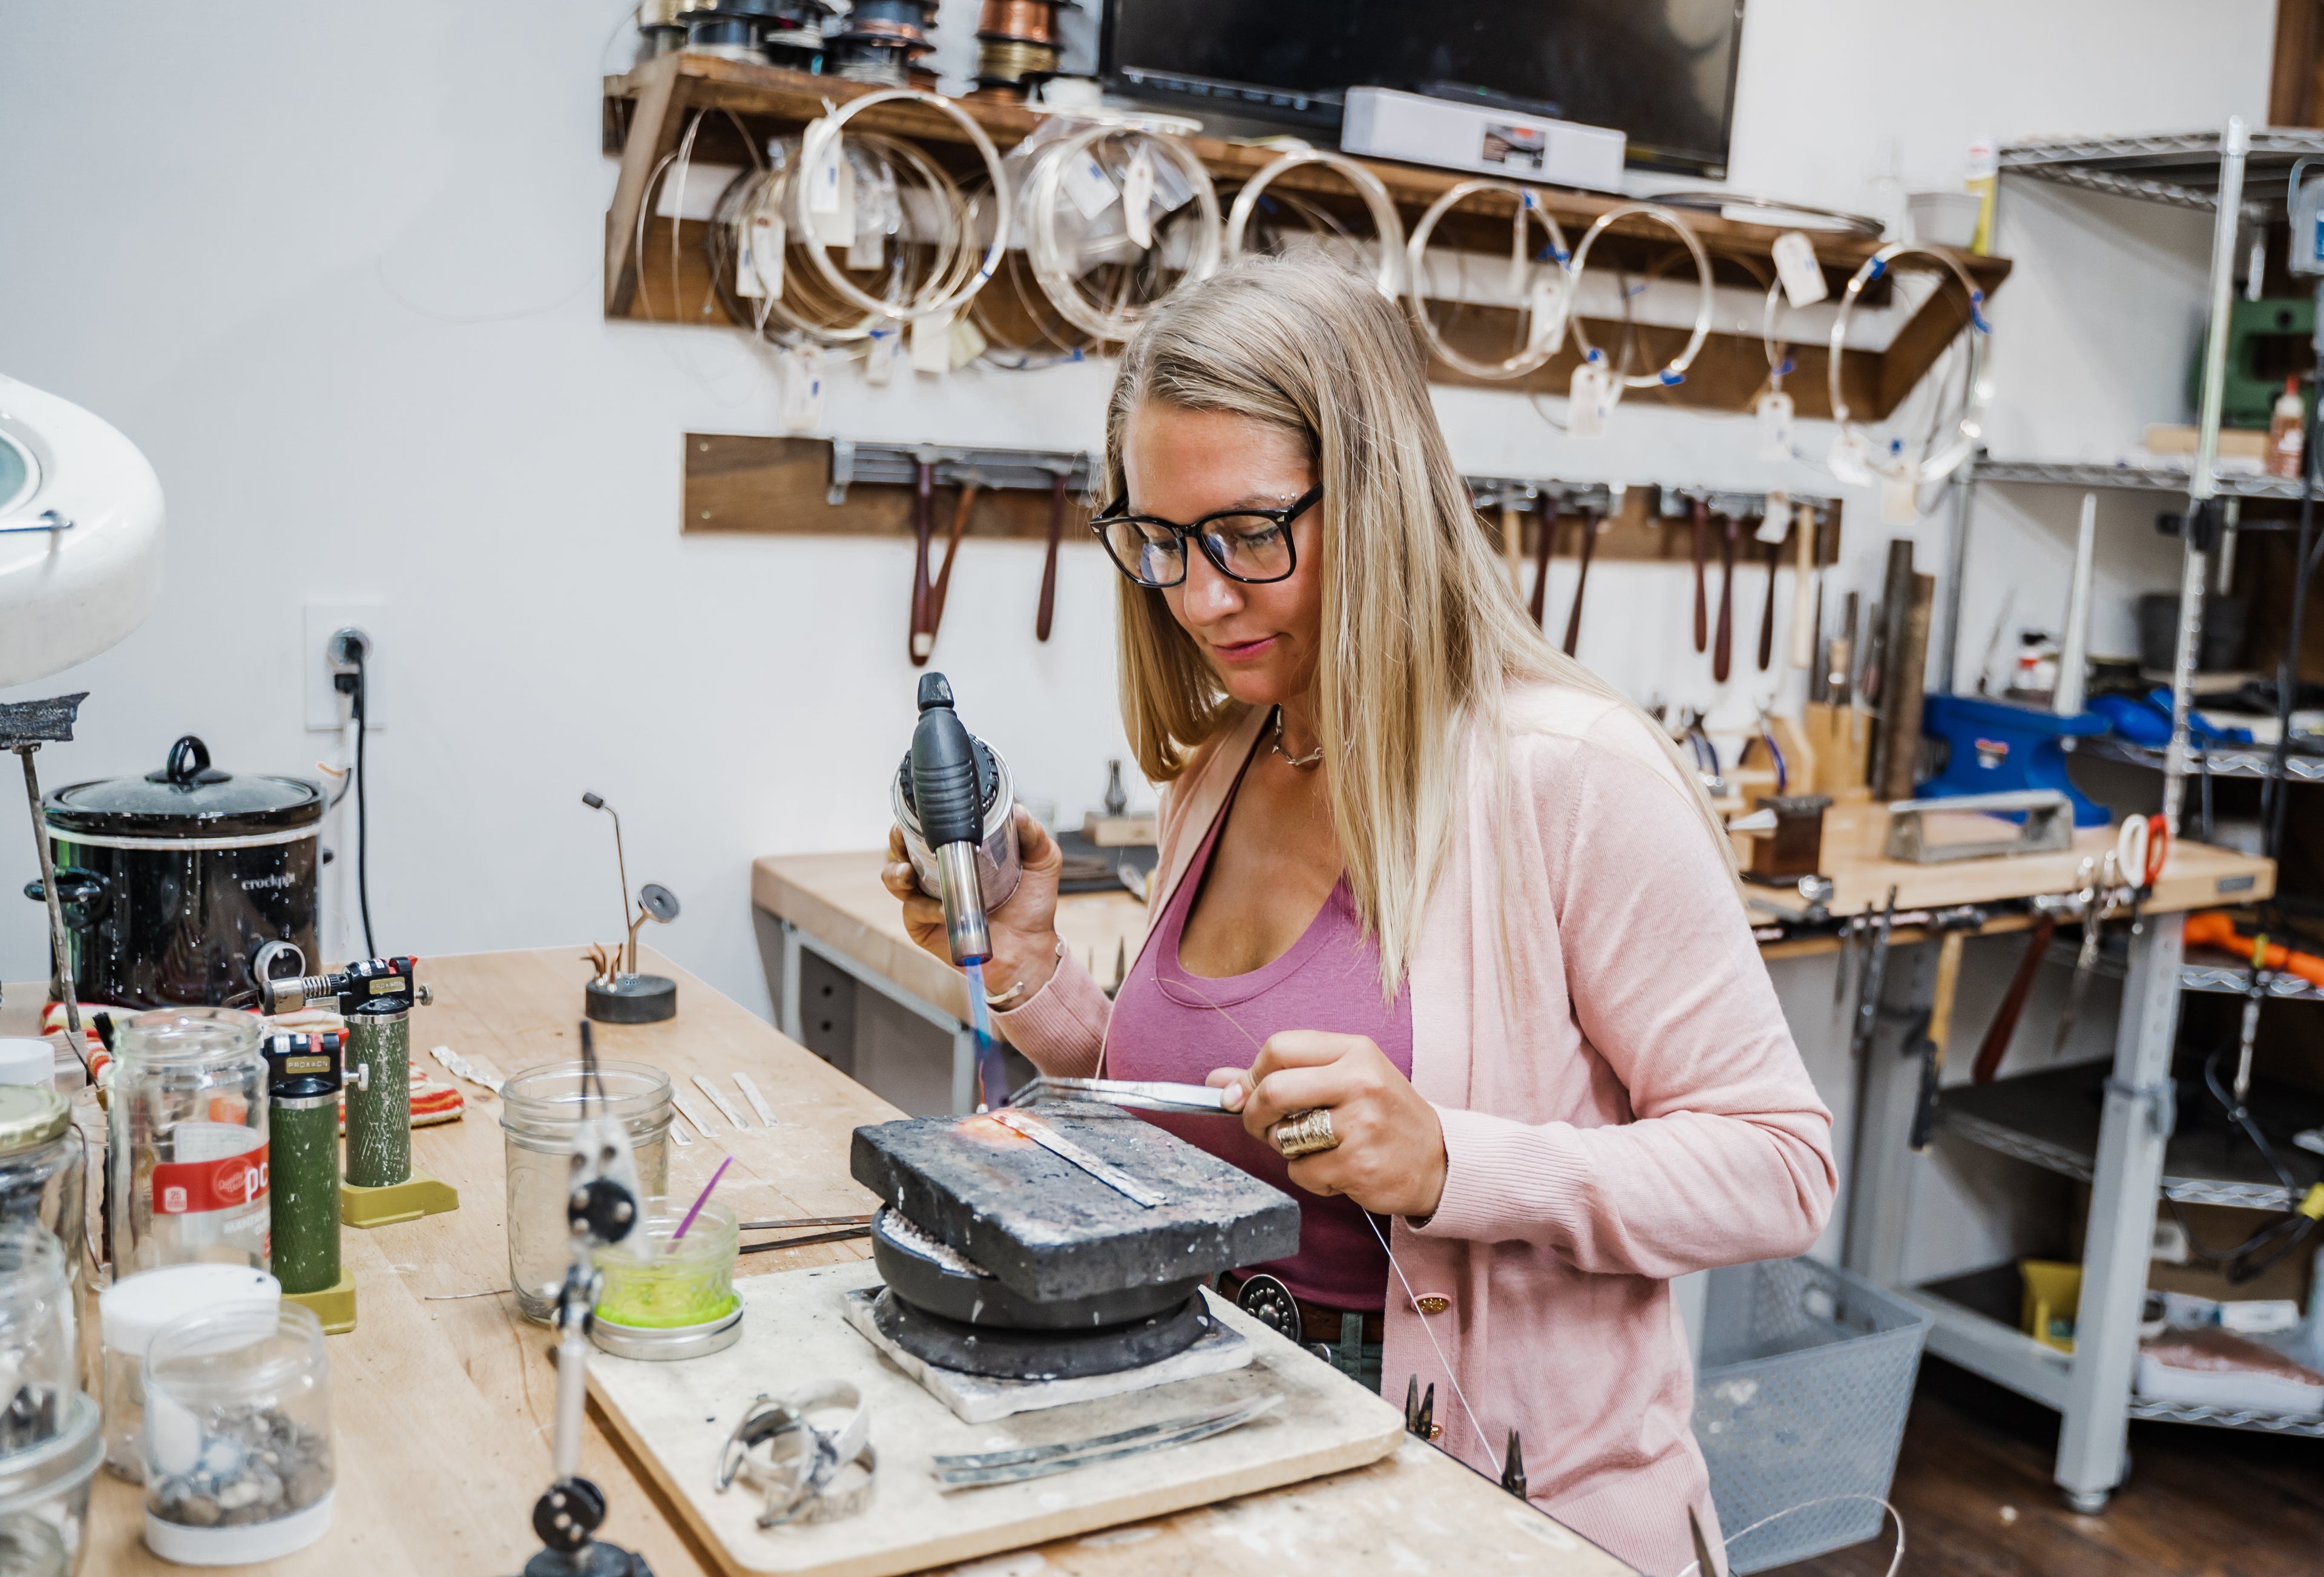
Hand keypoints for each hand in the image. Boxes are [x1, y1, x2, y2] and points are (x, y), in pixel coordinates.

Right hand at [881, 805, 1063, 1004]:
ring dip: (896, 872)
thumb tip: (1018, 810)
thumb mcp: (1041, 861)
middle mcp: (936, 872)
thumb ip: (1033, 834)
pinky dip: (924, 908)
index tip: (921, 810)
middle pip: (902, 847)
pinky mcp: (923, 925)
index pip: (930, 827)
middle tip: (903, 835)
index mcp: (959, 851)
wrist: (1030, 947)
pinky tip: (941, 909)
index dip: (919, 817)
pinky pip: (913, 911)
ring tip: (908, 872)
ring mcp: (927, 898)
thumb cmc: (1032, 905)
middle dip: (897, 838)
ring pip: (895, 878)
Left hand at [1207, 1031, 1446, 1218]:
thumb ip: (1282, 1076)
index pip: (1280, 1048)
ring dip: (1288, 1150)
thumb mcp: (1343, 1080)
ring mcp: (1362, 1124)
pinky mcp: (1359, 1165)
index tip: (1240, 1095)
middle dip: (1254, 1115)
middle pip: (1274, 1090)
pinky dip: (1311, 1177)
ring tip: (1319, 1148)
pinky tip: (1339, 1169)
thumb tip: (1217, 1082)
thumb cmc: (1384, 1115)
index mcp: (1355, 1051)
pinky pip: (1303, 1173)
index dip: (1250, 1075)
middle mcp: (1360, 1081)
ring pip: (1285, 1137)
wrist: (1439, 1160)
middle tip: (1261, 1128)